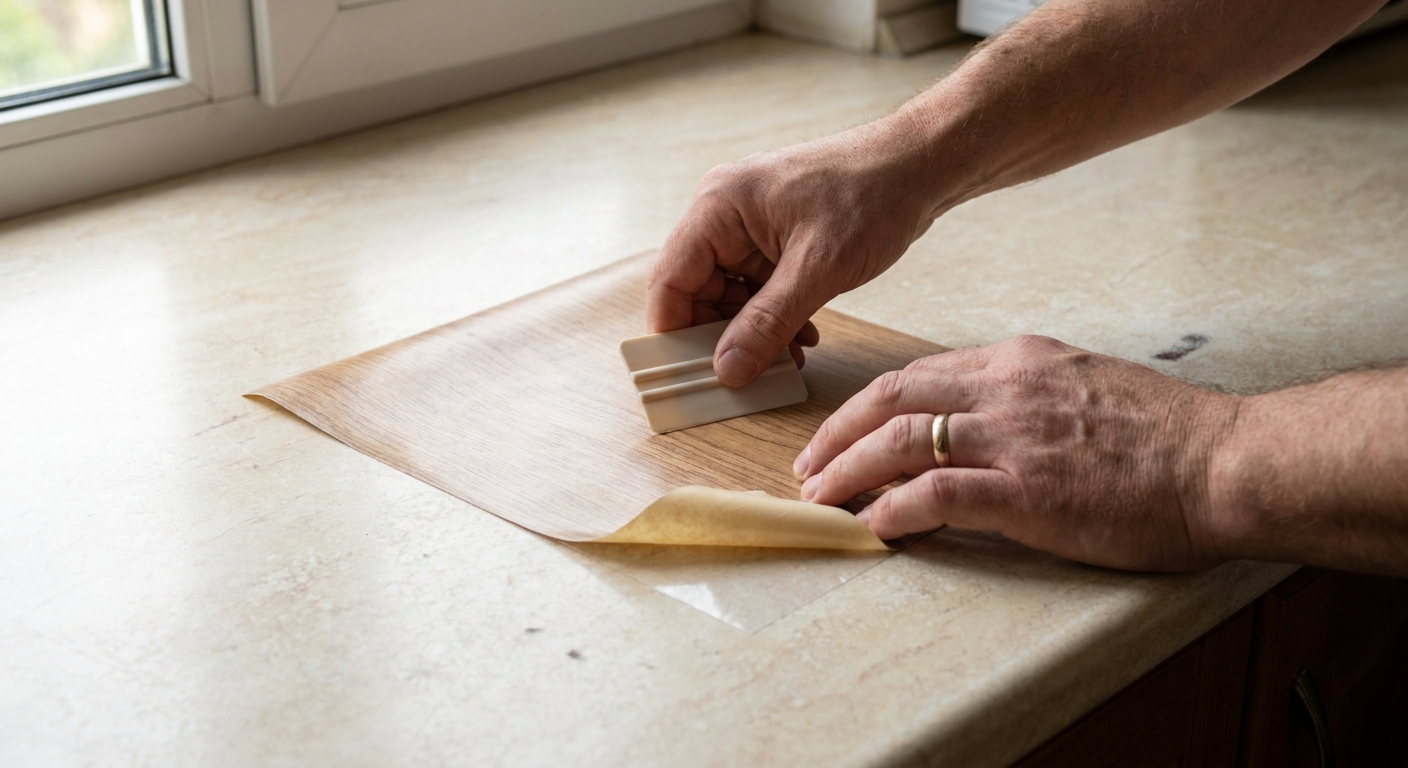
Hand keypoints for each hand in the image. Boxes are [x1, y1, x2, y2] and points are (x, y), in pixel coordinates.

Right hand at [647, 119, 941, 384]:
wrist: (919, 165)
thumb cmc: (872, 195)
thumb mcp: (818, 268)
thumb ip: (767, 322)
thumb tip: (727, 369)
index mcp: (718, 207)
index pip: (670, 281)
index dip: (675, 332)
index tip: (691, 376)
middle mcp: (723, 214)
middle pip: (696, 292)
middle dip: (723, 337)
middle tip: (752, 374)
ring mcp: (749, 226)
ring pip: (729, 295)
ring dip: (754, 331)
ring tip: (790, 356)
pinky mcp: (773, 238)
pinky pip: (756, 288)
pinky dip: (774, 316)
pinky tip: (804, 333)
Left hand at [794, 335, 1241, 571]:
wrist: (1225, 461)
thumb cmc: (1167, 433)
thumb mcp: (1084, 384)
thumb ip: (1027, 394)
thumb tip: (982, 418)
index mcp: (1019, 360)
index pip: (920, 373)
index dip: (870, 404)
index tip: (844, 429)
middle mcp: (1005, 389)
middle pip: (892, 398)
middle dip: (837, 431)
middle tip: (808, 464)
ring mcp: (1013, 438)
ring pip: (900, 441)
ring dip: (848, 470)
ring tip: (821, 497)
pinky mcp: (1025, 492)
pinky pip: (934, 496)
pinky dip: (892, 510)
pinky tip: (872, 526)